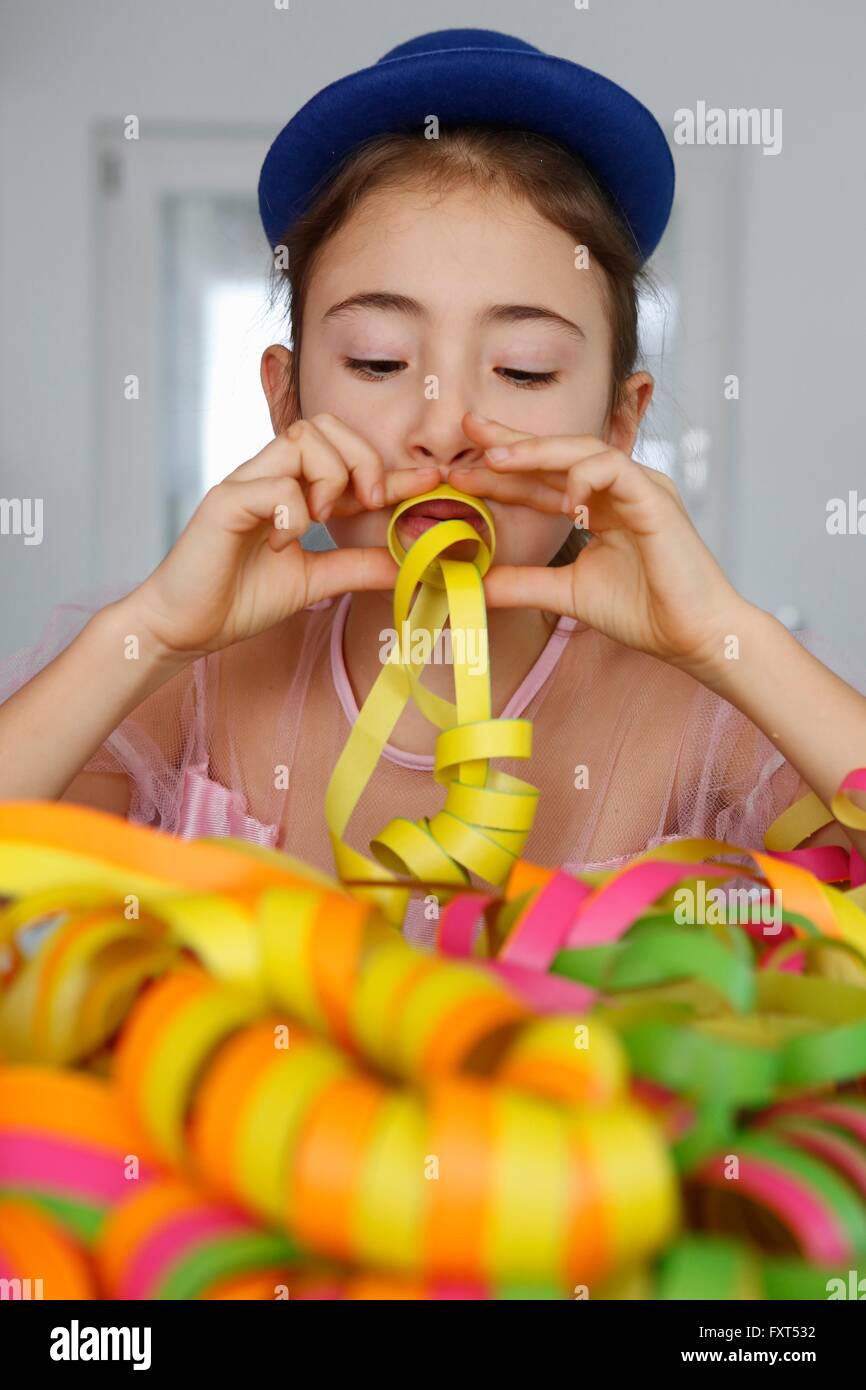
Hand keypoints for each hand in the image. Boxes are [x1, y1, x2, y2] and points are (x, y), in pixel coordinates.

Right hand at [131, 414, 439, 658]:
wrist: (186, 628)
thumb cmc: (239, 600)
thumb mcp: (316, 581)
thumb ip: (358, 566)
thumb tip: (408, 564)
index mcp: (290, 489)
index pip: (346, 456)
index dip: (390, 467)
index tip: (430, 481)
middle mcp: (268, 476)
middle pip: (324, 424)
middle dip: (360, 458)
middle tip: (367, 503)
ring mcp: (245, 484)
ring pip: (302, 440)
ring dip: (327, 478)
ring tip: (319, 521)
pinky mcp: (224, 501)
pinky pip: (275, 484)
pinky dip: (292, 513)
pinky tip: (283, 544)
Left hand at [450, 412, 749, 679]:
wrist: (692, 636)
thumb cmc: (645, 612)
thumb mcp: (567, 593)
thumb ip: (523, 582)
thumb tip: (473, 584)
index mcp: (600, 507)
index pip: (543, 481)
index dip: (502, 474)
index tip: (458, 472)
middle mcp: (618, 489)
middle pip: (557, 455)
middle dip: (511, 441)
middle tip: (467, 428)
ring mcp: (639, 489)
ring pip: (583, 450)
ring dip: (537, 451)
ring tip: (494, 458)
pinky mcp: (656, 498)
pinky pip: (615, 469)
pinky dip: (584, 476)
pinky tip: (561, 497)